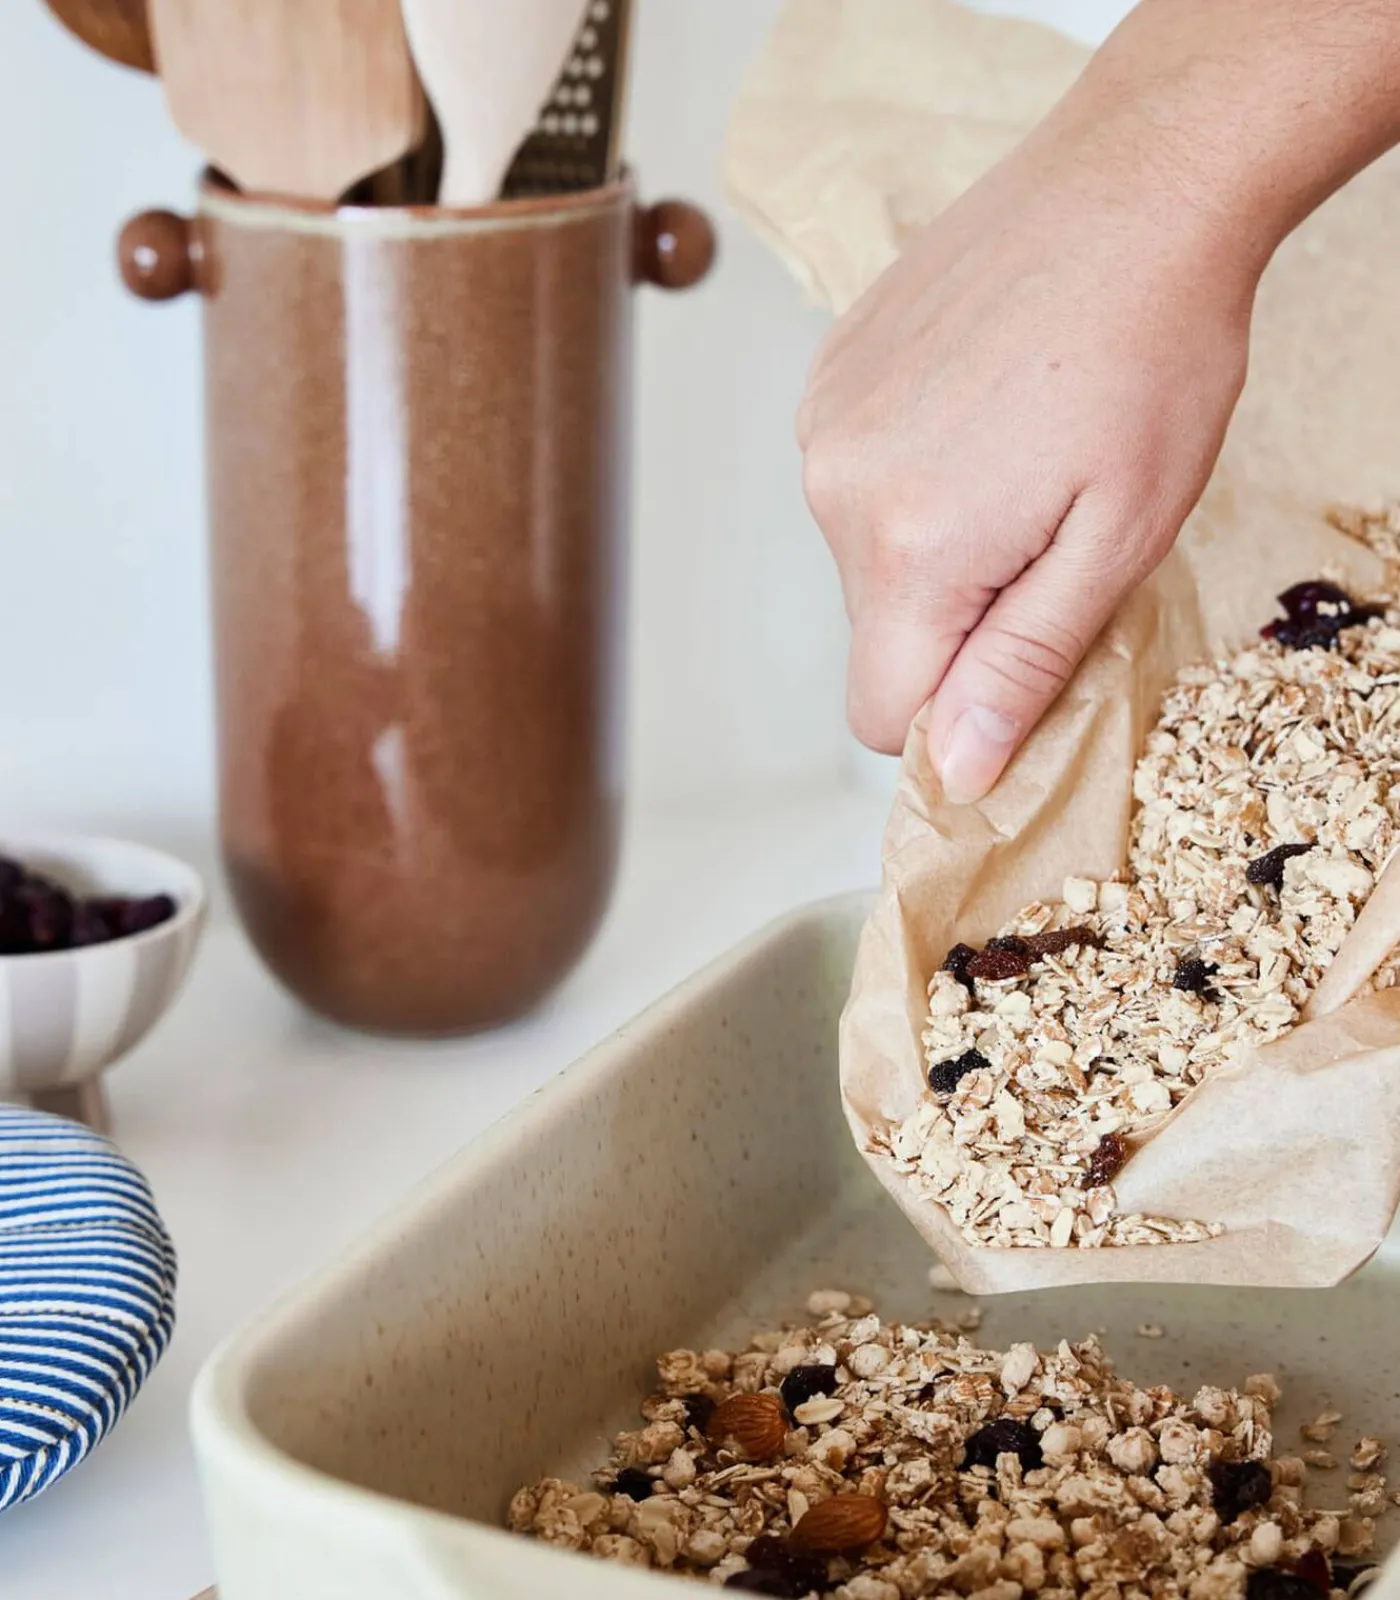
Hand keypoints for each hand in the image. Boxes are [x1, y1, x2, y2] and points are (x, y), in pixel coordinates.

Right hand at [797, 117, 1255, 802]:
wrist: (1131, 189)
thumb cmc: (1152, 354)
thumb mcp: (1117, 540)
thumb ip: (1023, 666)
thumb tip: (957, 768)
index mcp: (912, 549)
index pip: (882, 717)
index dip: (955, 712)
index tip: (1020, 654)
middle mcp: (838, 490)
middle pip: (877, 633)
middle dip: (955, 616)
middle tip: (1043, 531)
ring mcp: (822, 425)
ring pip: (865, 554)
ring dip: (935, 538)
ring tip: (1016, 452)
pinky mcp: (825, 375)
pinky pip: (854, 475)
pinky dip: (913, 468)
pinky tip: (979, 408)